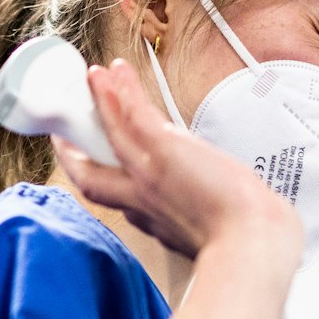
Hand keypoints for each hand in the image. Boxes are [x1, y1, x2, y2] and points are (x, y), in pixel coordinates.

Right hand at [53, 58, 301, 268]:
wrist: (253, 245)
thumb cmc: (248, 246)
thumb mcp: (217, 241)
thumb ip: (211, 228)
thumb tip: (234, 211)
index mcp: (154, 224)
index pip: (118, 203)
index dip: (102, 183)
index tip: (93, 170)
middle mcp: (141, 201)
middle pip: (91, 176)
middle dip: (73, 152)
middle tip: (65, 127)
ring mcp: (148, 174)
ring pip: (113, 134)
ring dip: (100, 102)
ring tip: (93, 77)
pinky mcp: (164, 152)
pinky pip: (134, 115)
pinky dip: (123, 90)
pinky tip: (117, 71)